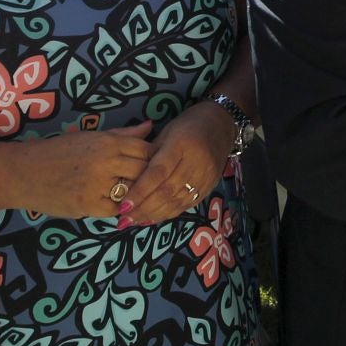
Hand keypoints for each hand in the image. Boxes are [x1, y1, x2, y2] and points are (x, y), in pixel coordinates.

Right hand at [18, 121, 155, 218]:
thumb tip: (149, 126)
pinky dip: (119, 207)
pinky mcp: (88, 205)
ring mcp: (97, 185)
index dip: (154, 158)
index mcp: (107, 142)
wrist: (21, 173)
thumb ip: (122, 135)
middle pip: (144, 170)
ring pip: (132, 191)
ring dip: (136, 194)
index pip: (146, 150)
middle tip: (152, 182)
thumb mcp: (89, 137)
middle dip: (149, 177)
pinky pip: (116, 209)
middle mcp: (105, 162)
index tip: (156, 164)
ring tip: (137, 194)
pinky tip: (119, 205)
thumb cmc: (57, 152)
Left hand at [120, 105, 233, 226]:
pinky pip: (187, 204)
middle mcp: (195, 162)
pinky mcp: (209, 186)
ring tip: (135, 221)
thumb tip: (130, 177)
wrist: (222, 123)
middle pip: (167, 191)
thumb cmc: (188, 124)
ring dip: (154, 214)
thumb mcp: (166, 132)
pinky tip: (153, 218)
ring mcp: (205, 176)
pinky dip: (168, 213)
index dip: (140, 191)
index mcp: (181, 144)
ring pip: (177, 201)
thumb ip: (150, 154)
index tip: (124, 205)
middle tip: (124, 218)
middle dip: (144, 208)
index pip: (158, 172)